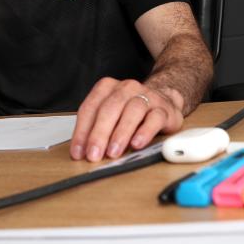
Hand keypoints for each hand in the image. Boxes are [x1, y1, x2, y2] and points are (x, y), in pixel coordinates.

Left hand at [70, 78, 184, 161]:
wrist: (164, 102)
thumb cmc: (131, 112)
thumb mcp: (111, 115)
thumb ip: (96, 129)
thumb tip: (83, 152)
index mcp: (107, 88)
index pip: (90, 108)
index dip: (82, 132)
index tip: (78, 152)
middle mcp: (126, 89)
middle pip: (109, 109)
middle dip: (99, 134)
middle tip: (94, 155)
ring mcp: (147, 96)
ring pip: (132, 111)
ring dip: (120, 134)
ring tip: (113, 152)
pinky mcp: (164, 109)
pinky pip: (155, 119)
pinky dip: (145, 132)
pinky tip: (137, 144)